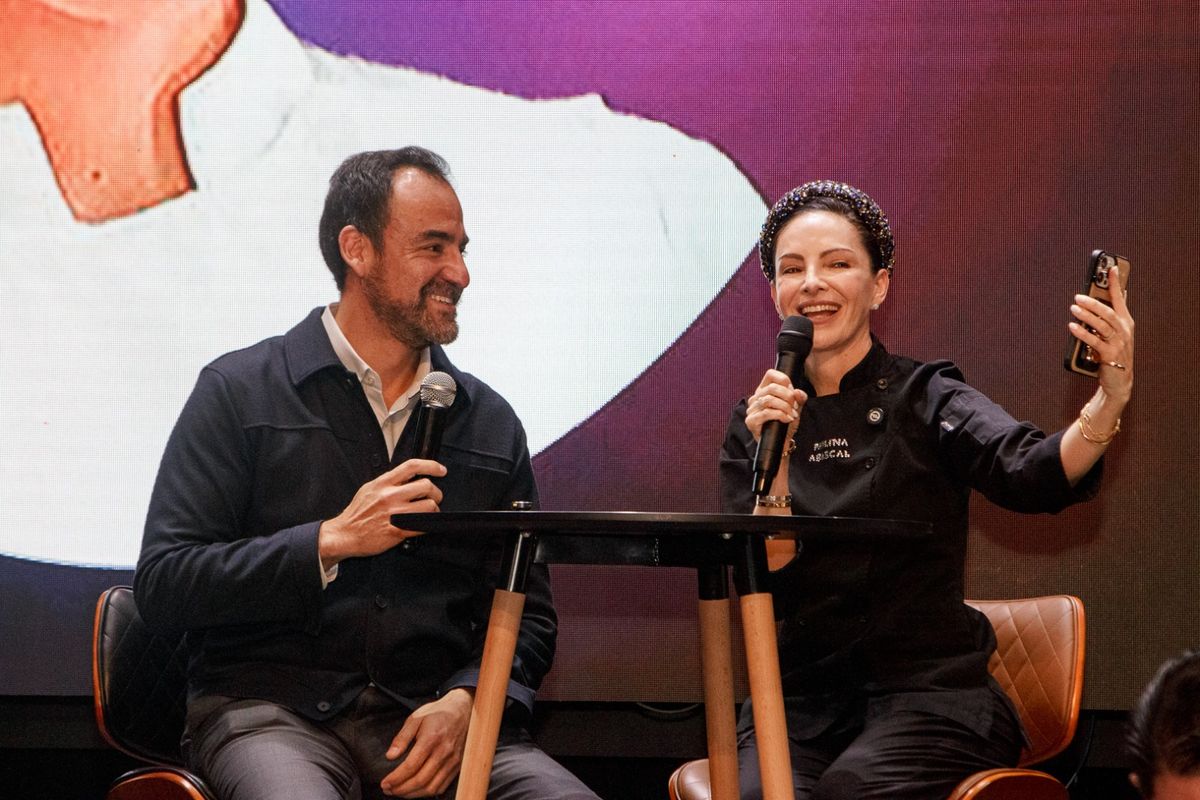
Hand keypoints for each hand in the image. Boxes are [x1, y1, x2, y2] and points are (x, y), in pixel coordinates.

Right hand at [318, 458, 446, 568]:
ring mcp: (395, 514)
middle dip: (436, 492)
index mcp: (383, 483)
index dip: (431, 465)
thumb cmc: (357, 513)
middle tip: (434, 497)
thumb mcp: (369, 489)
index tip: (441, 470)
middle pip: (426, 486)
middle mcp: (390, 496)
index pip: (412, 466)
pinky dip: (427, 525)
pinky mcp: (398, 531)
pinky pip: (422, 526)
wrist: (345, 534)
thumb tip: (407, 477)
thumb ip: (388, 482)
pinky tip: (423, 524)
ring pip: (429, 506)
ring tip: (429, 512)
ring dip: (434, 509)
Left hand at [380, 688, 472, 797]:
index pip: (411, 766)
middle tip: (388, 790)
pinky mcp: (457, 766)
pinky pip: (442, 786)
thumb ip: (402, 737)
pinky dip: (427, 793)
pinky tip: (416, 790)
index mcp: (431, 739)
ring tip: (399, 792)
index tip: (385, 783)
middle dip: (401, 789)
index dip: (396, 778)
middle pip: (420, 780)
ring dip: (412, 794)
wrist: (463, 709)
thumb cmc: (438, 713)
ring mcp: (453, 761)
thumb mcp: (416, 718)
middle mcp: (444, 752)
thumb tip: (390, 756)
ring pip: (431, 787)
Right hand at [745, 369, 806, 444]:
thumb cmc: (786, 424)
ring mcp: (751, 410)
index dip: (784, 380)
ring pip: (769, 400)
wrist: (781, 443)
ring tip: (792, 414)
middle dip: (788, 397)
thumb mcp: (795, 408)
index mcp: (764, 390)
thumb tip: (797, 392)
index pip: (771, 374)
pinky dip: (780, 415)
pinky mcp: (751, 421)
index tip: (792, 392)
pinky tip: (787, 419)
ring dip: (785, 407)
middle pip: (772, 387)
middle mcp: (755, 398)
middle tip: (794, 407)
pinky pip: (766, 413)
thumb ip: (799, 398)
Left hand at [1068, 264, 1134, 402]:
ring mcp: (1118, 343)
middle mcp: (1124, 330)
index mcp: (1126, 322)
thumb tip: (1117, 295)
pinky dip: (1083, 333)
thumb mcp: (1118, 333)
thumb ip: (1115, 315)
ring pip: (1102, 325)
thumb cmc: (1116, 354)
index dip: (1115, 283)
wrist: (1120, 380)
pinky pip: (1095, 341)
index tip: (1111, 268)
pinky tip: (1073, 327)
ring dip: (1086, 316)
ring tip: (1074, 309)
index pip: (1120, 299)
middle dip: (1093, 302)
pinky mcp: (1110, 355)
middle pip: (1109, 312)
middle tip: (1078, 296)